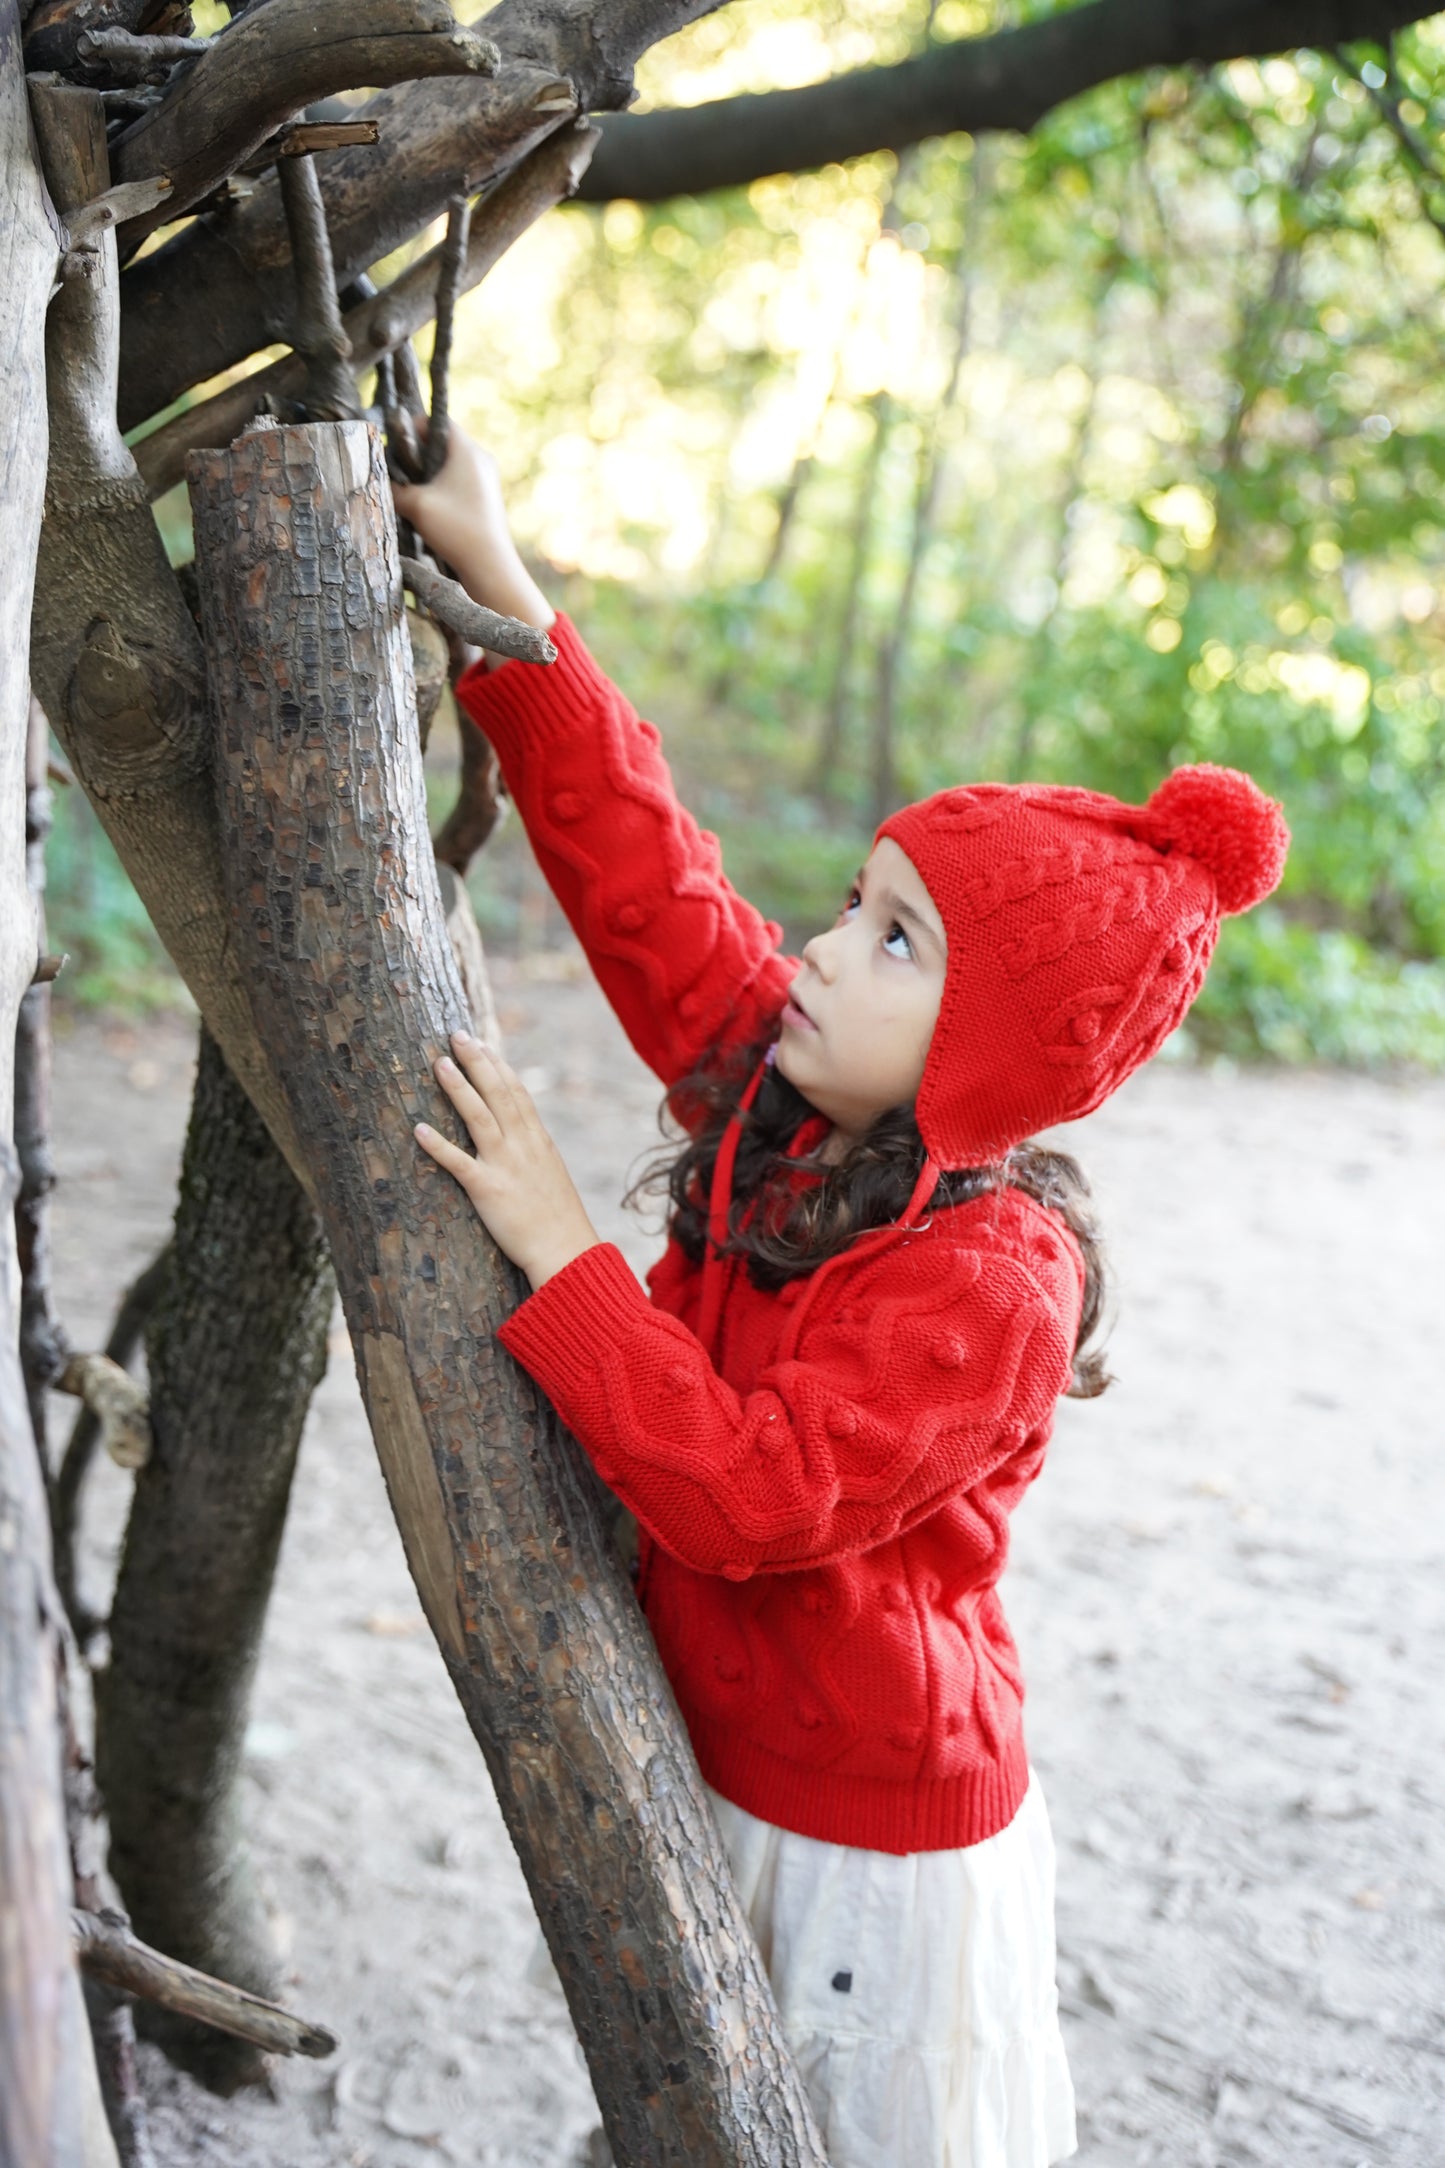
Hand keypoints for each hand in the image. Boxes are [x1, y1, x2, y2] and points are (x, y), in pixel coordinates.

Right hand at [390, 426, 554, 639]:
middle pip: (442, 443)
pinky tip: (428, 507)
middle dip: (418, 454)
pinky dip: (441, 488)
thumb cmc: (457, 530)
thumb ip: (393, 488)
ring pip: (449, 464)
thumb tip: (375, 480)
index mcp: (467, 451)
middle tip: (399, 470)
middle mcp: (481, 459)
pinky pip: (458, 482)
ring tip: (411, 491)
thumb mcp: (416, 506)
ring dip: (428, 474)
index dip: (413, 427)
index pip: (437, 421)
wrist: (491, 567)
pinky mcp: (485, 498)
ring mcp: (486, 479)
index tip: (395, 444)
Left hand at [415, 1032, 598, 1289]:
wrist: (566, 1252)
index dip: (498, 1066)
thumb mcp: (552, 1176)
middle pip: (498, 1093)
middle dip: (477, 1061)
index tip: (483, 1043)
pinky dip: (438, 1145)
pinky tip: (418, 1129)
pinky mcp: (488, 1190)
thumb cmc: (559, 1219)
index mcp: (538, 1141)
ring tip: (439, 1063)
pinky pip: (458, 1164)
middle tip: (456, 1035)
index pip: (517, 1093)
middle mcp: (523, 1146)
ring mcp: (505, 1166)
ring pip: (479, 1117)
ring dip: (458, 1087)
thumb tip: (520, 1137)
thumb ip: (535, 1153)